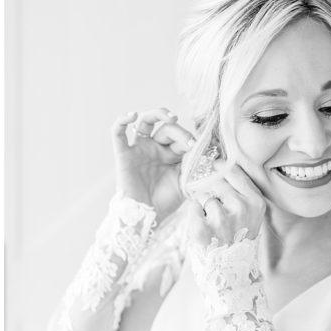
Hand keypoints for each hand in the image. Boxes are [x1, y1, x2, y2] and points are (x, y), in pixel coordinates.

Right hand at [112, 108, 196, 222]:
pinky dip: (121, 121)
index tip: (200, 148)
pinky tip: (131, 115)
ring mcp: (139, 149)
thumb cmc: (164, 203)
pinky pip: (117, 133)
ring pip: (146, 121)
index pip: (182, 139)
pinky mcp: (123, 154)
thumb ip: (196, 171)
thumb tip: (213, 158)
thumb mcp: (186, 185)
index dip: (191, 140)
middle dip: (181, 133)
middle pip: (168, 129)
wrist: (144, 217)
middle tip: (189, 142)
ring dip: (158, 114)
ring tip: (171, 117)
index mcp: (171, 155)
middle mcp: (156, 148)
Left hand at [184, 163, 266, 246]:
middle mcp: (240, 208)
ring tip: (210, 220)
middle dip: (209, 188)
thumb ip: (241, 194)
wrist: (231, 271)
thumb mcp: (250, 216)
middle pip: (216, 181)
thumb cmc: (238, 240)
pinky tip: (203, 226)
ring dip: (202, 204)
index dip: (220, 166)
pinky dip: (194, 214)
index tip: (213, 165)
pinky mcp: (202, 228)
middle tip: (211, 202)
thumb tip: (219, 166)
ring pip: (203, 194)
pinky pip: (192, 207)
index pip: (233, 171)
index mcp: (255, 202)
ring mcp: (221, 219)